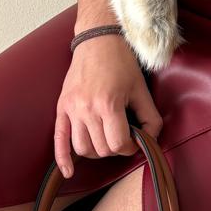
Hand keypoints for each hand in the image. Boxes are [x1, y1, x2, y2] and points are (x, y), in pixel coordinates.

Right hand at [55, 36, 163, 178]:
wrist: (98, 39)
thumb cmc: (121, 62)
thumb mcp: (142, 89)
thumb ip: (151, 118)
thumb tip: (151, 140)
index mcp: (108, 105)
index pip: (118, 144)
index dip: (130, 148)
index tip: (134, 140)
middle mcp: (87, 109)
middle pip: (100, 149)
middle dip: (115, 148)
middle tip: (123, 138)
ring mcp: (72, 108)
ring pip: (82, 148)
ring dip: (96, 151)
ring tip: (106, 140)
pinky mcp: (62, 106)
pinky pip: (58, 139)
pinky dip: (62, 158)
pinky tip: (68, 171)